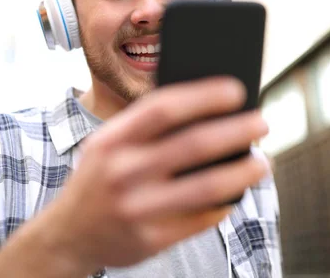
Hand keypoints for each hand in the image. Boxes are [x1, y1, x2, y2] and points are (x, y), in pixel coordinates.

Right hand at [37, 77, 269, 272]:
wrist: (68, 235)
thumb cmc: (98, 179)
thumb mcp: (105, 145)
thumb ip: (143, 127)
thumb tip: (204, 110)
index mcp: (112, 141)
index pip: (163, 108)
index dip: (204, 96)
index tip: (236, 90)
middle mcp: (122, 172)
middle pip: (193, 144)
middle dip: (236, 131)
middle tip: (261, 123)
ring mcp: (136, 208)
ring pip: (206, 187)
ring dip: (242, 172)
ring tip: (262, 163)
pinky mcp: (150, 239)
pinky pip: (201, 219)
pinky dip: (225, 204)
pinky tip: (236, 194)